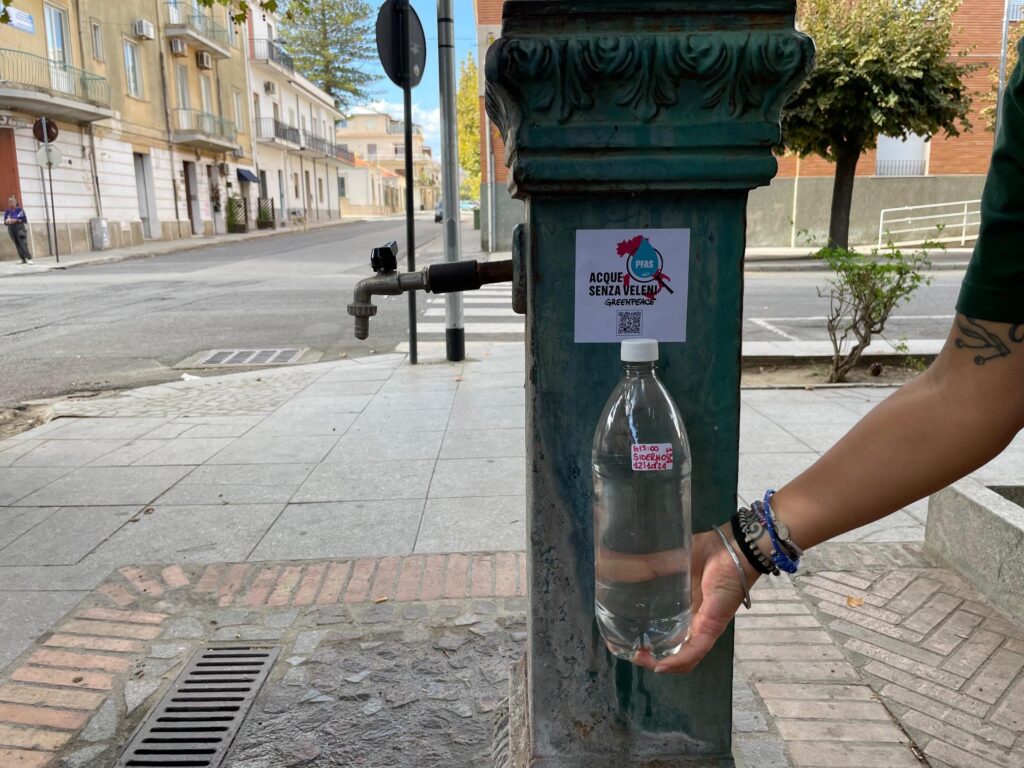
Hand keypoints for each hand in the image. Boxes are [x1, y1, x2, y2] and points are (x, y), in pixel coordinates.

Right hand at [632, 529, 758, 673]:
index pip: (666, 631)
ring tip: (639, 658)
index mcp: (686, 607)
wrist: (734, 548)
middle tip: (627, 649)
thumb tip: (614, 563)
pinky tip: (660, 665)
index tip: (620, 636)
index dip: (645, 637)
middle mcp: (694, 621)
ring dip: (660, 663)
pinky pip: (694, 651)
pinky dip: (676, 662)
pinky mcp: (711, 627)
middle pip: (673, 649)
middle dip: (649, 656)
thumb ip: (647, 565)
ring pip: (683, 657)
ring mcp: (703, 626)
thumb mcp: (671, 561)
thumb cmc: (708, 553)